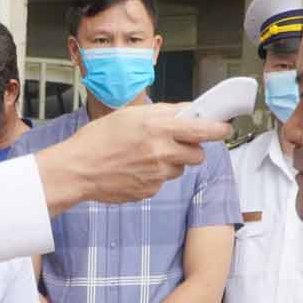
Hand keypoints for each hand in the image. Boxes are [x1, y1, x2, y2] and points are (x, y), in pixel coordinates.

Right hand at [37, 103, 229, 209]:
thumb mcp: (130, 115)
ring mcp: (157, 175)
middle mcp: (162, 153)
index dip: (219, 129)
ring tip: (145, 156)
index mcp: (159, 128)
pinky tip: (135, 169)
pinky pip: (162, 182)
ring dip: (171, 162)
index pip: (203, 129)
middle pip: (198, 154)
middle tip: (174, 142)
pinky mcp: (150, 191)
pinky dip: (154, 175)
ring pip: (180, 169)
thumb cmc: (98, 139)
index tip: (225, 128)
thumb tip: (186, 112)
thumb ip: (163, 113)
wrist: (77, 169)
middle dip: (191, 148)